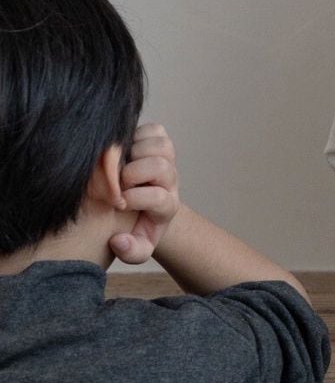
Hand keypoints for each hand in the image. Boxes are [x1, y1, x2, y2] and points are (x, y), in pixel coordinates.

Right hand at [109, 122, 181, 265]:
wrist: (143, 208)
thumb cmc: (135, 228)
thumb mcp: (135, 248)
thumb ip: (130, 252)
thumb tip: (118, 241)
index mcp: (167, 207)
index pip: (159, 198)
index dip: (137, 198)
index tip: (118, 203)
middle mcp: (171, 181)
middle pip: (161, 167)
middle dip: (134, 173)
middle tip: (116, 181)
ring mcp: (167, 159)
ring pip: (159, 145)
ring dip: (134, 152)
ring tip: (118, 164)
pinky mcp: (159, 141)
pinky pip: (153, 130)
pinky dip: (136, 135)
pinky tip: (122, 150)